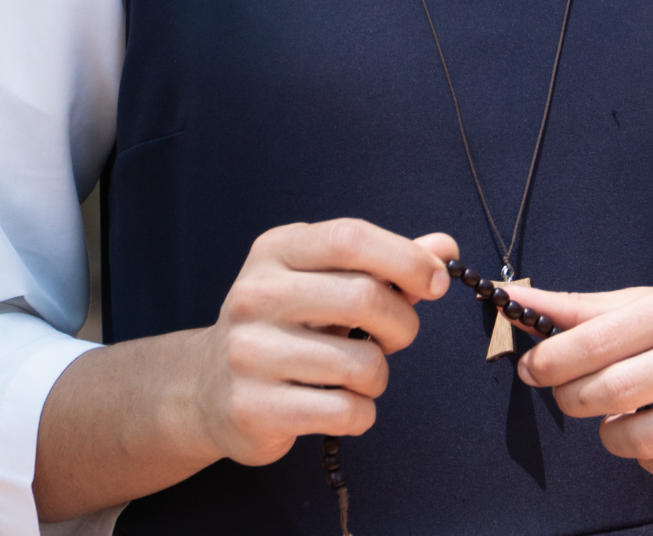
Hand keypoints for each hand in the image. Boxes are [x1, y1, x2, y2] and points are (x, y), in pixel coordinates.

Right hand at [191, 220, 459, 465]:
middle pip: (364, 297)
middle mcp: (254, 294)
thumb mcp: (325, 282)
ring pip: (361, 364)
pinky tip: (340, 405)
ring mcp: (248, 352)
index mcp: (275, 250)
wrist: (208, 387)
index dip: (406, 258)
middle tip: (395, 337)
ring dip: (378, 376)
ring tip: (356, 375)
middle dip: (401, 323)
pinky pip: (344, 411)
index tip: (436, 283)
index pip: (350, 237)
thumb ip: (385, 264)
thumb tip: (444, 248)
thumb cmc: (286, 326)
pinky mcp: (253, 407)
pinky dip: (361, 414)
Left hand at [510, 276, 652, 481]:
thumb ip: (588, 309)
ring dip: (614, 438)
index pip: (602, 337)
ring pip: (648, 439)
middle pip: (618, 391)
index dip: (554, 359)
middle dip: (577, 400)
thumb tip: (514, 298)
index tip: (533, 369)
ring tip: (616, 424)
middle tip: (572, 399)